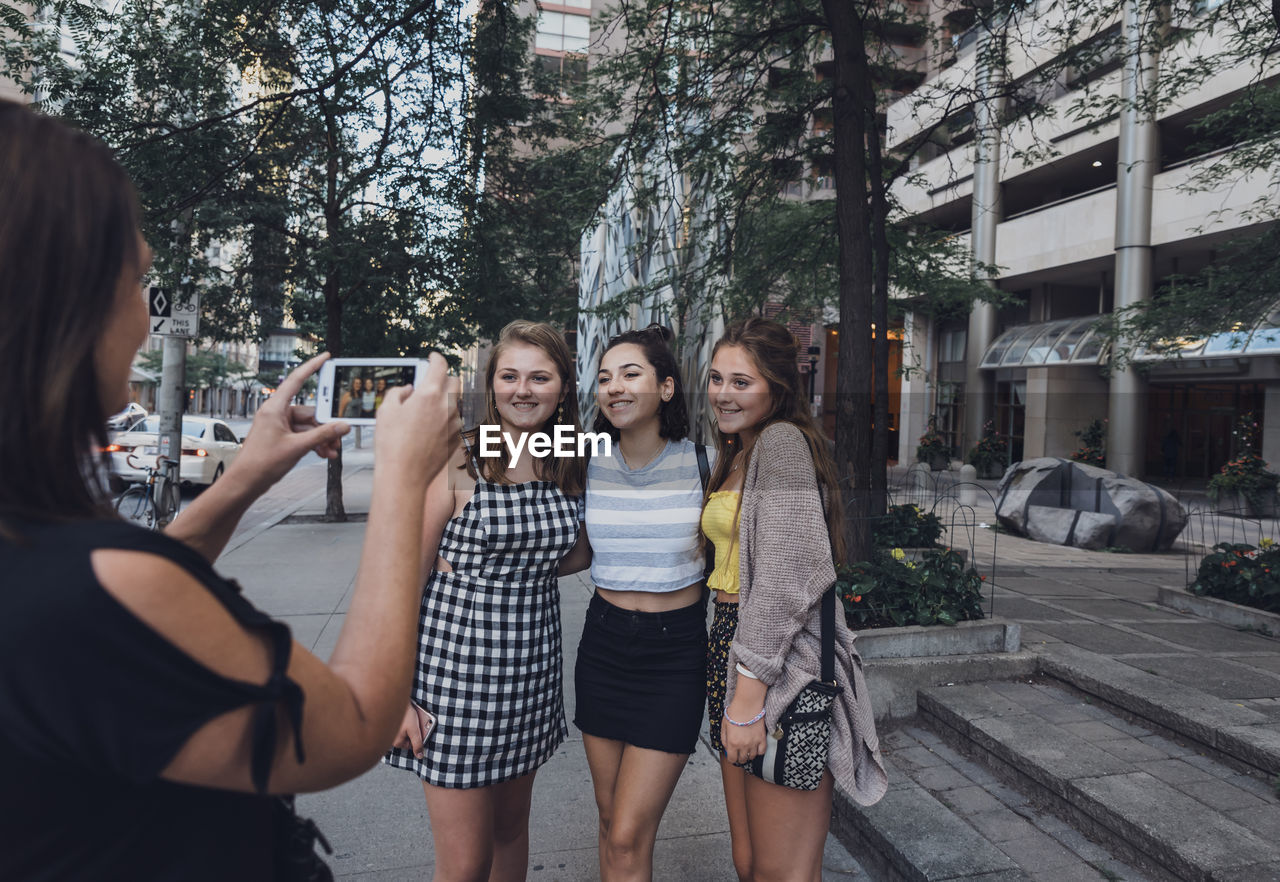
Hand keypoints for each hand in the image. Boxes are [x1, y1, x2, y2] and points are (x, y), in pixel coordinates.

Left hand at [231, 353, 350, 493]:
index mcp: (275, 408)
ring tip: (332, 450)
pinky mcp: (282, 437)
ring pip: (309, 426)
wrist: (246, 482)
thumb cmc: (261, 463)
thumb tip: (342, 426)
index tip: (326, 356)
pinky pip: (303, 435)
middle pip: (310, 411)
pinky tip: (324, 453)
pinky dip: (314, 443)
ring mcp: (279, 425)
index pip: (297, 380)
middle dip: (326, 425)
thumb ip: (322, 435)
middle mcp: (277, 413)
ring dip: (322, 438)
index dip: (313, 366)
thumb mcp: (297, 447)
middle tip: (340, 435)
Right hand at [373, 352, 460, 491]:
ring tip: (427, 409)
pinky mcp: (456, 438)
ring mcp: (455, 423)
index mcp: (429, 394)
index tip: (432, 357)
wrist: (404, 476)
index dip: (436, 357)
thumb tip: (407, 390)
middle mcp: (447, 406)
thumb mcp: (386, 411)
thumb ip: (397, 393)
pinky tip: (431, 426)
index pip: (440, 365)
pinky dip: (446, 417)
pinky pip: (455, 420)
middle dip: (444, 378)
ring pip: (457, 402)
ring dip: (446, 399)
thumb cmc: (392, 445)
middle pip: (455, 381)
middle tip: (430, 382)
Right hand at [391, 703, 425, 758]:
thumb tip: (420, 756)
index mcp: (397, 742)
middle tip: (415, 722)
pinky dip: (407, 720)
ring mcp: (391, 731)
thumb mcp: (414, 731)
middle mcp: (392, 738)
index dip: (417, 737)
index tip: (418, 729)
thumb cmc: (405, 715)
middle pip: (408, 737)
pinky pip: (402, 725)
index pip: (411, 745)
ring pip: (406, 731)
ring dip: (411, 725)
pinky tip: (408, 714)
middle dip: (414, 730)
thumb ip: (417, 744)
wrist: (396, 699)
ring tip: (412, 716)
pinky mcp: (392, 723)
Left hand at [722, 705, 767, 765]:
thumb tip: (726, 747)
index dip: (732, 759)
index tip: (732, 756)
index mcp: (732, 743)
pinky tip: (756, 747)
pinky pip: (762, 751)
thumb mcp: (724, 726)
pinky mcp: (762, 738)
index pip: (732, 759)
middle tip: (739, 753)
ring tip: (747, 749)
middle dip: (740, 758)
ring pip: (752, 756)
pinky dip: (759, 751)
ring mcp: (754, 743)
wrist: (747, 705)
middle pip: (742, 760)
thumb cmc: (734, 713)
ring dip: (749, 755)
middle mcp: (743, 745)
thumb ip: (724, 739)